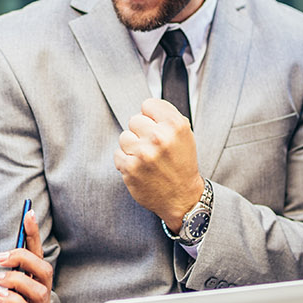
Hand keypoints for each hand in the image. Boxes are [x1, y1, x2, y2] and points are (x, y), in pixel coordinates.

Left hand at [0, 209, 52, 302]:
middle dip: (24, 259)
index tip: (27, 214)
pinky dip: (16, 302)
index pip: (34, 256)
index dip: (32, 235)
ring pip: (40, 291)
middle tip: (0, 258)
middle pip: (44, 271)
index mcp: (26, 286)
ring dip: (18, 280)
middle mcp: (36, 299)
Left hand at [114, 97, 202, 229]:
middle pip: (134, 120)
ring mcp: (143, 153)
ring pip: (124, 137)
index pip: (148, 105)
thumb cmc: (182, 164)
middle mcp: (159, 137)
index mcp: (175, 125)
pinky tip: (141, 169)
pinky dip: (126, 162)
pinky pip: (118, 154)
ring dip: (132, 147)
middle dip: (142, 132)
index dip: (151, 117)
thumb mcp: (185, 135)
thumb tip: (145, 107)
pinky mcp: (130, 168)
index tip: (157, 128)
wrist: (182, 197)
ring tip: (147, 159)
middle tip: (153, 147)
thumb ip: (166, 116)